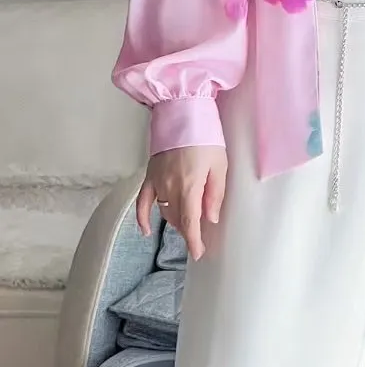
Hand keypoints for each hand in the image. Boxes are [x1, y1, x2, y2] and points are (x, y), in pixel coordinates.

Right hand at [136, 145, 227, 261]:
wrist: (183, 113)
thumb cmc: (206, 136)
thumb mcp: (219, 164)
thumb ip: (215, 194)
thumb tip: (211, 218)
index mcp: (189, 186)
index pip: (189, 222)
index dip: (193, 241)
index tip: (198, 253)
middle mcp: (170, 187)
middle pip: (177, 219)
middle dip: (188, 229)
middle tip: (199, 232)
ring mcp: (157, 182)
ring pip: (165, 212)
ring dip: (175, 221)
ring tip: (186, 223)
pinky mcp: (150, 175)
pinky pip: (142, 202)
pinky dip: (143, 218)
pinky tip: (146, 230)